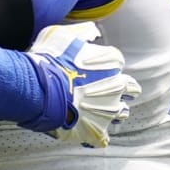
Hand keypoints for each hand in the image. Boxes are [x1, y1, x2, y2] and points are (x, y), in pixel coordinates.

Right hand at [22, 22, 140, 147]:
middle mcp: (116, 86)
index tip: (91, 68)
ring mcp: (109, 111)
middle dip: (119, 88)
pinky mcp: (97, 131)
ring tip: (92, 109)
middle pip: (130, 88)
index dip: (104, 65)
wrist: (39, 90)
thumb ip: (81, 32)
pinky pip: (102, 138)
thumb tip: (93, 32)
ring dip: (110, 110)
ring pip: (121, 113)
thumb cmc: (48, 61)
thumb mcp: (61, 35)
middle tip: (100, 89)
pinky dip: (94, 134)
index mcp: (110, 62)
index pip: (116, 62)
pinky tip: (82, 129)